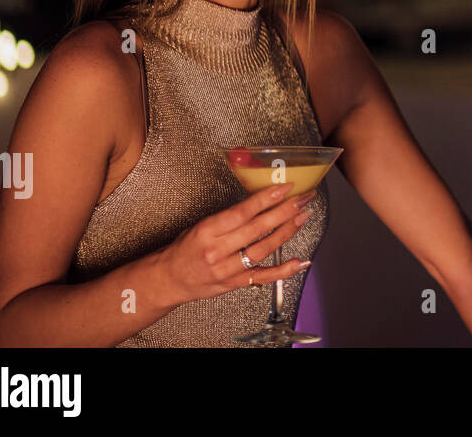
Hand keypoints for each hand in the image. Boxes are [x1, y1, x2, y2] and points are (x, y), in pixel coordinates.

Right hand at [153, 184, 314, 307]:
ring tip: (302, 217)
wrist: (168, 279)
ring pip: (263, 250)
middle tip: (303, 199)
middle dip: (284, 212)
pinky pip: (262, 277)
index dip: (265, 199)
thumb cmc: (185, 248)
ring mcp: (227, 269)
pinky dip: (284, 270)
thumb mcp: (200, 225)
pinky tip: (300, 261)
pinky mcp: (234, 284)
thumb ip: (229, 217)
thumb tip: (262, 201)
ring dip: (286, 232)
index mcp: (207, 231)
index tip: (285, 188)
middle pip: (257, 229)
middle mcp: (217, 251)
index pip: (241, 213)